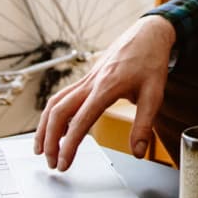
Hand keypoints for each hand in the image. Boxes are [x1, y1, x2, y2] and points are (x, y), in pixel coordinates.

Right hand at [34, 14, 174, 170]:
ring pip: (55, 103)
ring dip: (45, 127)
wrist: (148, 34)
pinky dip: (54, 113)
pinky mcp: (86, 78)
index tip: (64, 163)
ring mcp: (86, 79)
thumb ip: (144, 125)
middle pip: (58, 112)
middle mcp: (90, 83)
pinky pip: (63, 96)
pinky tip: (56, 127)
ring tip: (42, 149)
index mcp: (106, 87)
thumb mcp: (155, 95)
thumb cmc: (151, 61)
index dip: (69, 145)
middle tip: (51, 163)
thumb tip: (138, 152)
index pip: (80, 121)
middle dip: (49, 140)